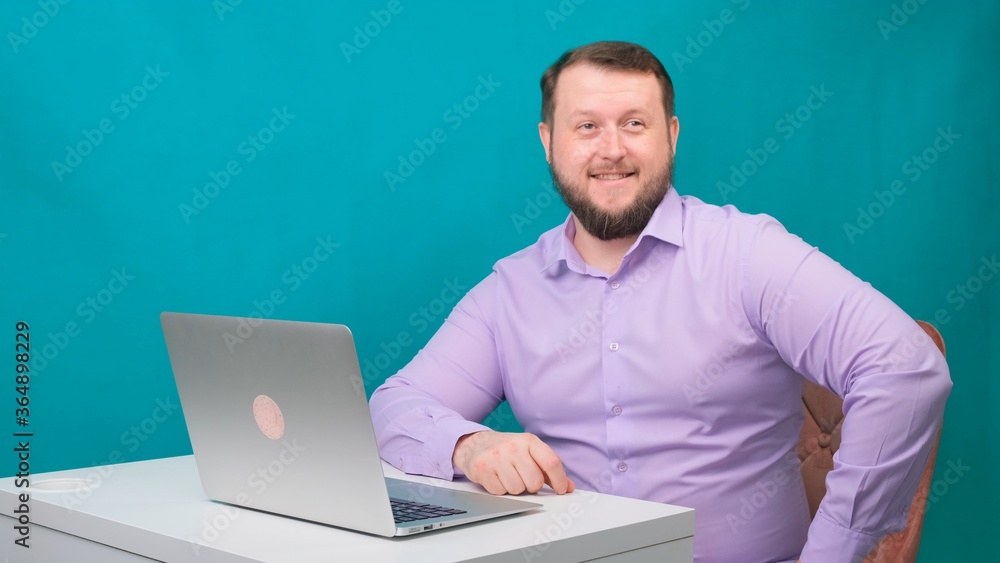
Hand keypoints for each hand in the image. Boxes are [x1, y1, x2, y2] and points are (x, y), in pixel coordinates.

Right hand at [452, 430, 575, 495]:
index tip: (561, 490)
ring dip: (515, 488)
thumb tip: (568, 486)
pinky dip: (500, 489)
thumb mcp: (529, 452)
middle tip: (523, 478)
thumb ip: (549, 470)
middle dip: (531, 486)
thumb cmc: (506, 450)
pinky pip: (500, 492)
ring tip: (508, 476)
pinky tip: (496, 477)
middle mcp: (513, 447)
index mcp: (529, 441)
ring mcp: (497, 457)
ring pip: (517, 489)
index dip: (559, 480)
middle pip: (535, 482)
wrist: (475, 443)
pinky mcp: (483, 469)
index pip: (551, 462)